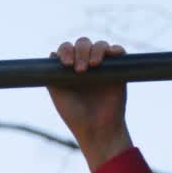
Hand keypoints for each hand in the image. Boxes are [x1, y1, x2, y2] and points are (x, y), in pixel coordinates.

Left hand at [48, 38, 133, 170]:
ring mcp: (103, 67)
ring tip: (93, 66)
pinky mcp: (119, 70)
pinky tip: (110, 55)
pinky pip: (119, 52)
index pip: (67, 49)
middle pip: (83, 43)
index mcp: (71, 69)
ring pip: (100, 45)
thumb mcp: (57, 94)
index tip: (66, 63)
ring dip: (95, 50)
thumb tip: (52, 54)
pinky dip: (115, 50)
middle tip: (80, 70)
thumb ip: (52, 75)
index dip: (66, 50)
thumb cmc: (75, 115)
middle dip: (80, 51)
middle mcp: (86, 65)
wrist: (96, 129)